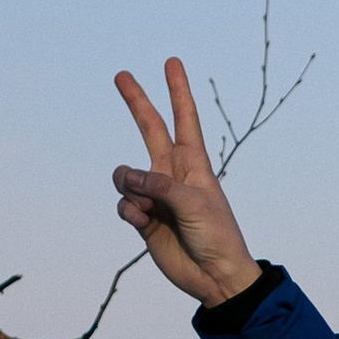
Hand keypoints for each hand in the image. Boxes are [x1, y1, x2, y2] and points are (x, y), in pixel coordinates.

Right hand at [112, 57, 258, 308]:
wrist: (216, 276)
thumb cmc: (217, 235)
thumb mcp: (193, 204)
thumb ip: (158, 185)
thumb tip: (126, 177)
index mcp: (194, 164)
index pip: (184, 119)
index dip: (178, 90)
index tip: (172, 62)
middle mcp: (172, 174)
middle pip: (150, 128)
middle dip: (136, 102)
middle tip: (121, 74)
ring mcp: (156, 196)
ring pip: (126, 175)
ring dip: (130, 187)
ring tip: (148, 209)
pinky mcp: (143, 219)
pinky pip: (124, 204)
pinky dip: (130, 211)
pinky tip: (144, 223)